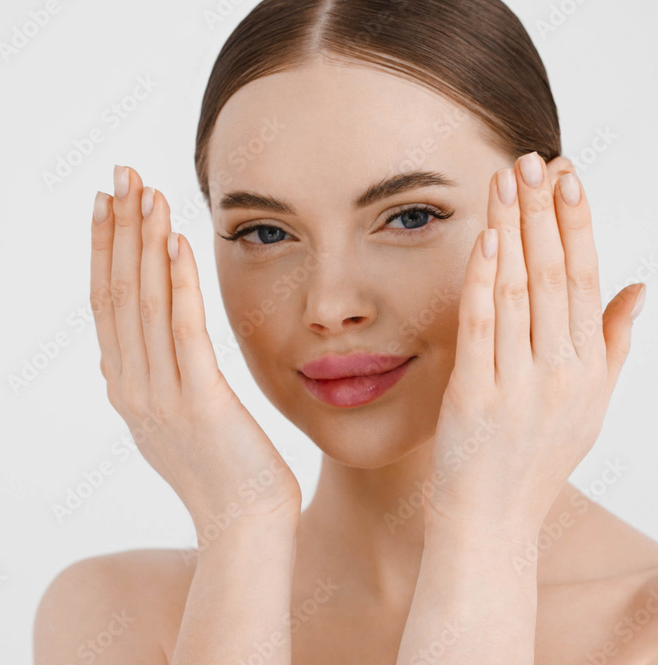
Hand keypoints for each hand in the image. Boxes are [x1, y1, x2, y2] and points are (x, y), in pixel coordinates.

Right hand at [90, 165, 301, 530]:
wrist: (243, 526)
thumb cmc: (218, 472)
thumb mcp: (165, 423)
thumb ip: (139, 384)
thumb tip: (108, 363)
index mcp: (125, 386)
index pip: (107, 303)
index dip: (104, 249)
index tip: (106, 201)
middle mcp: (132, 385)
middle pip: (119, 293)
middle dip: (118, 230)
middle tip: (119, 174)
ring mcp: (162, 395)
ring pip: (146, 304)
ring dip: (145, 243)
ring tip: (148, 192)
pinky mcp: (201, 401)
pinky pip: (186, 332)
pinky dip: (179, 283)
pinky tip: (179, 242)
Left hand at [426, 152, 645, 533]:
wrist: (493, 519)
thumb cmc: (534, 458)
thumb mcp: (588, 403)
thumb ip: (612, 343)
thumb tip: (637, 285)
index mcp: (589, 366)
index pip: (585, 278)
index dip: (576, 223)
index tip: (568, 175)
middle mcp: (562, 369)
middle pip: (555, 274)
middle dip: (546, 211)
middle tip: (535, 157)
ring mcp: (520, 382)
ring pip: (520, 290)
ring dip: (514, 230)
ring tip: (506, 179)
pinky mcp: (477, 393)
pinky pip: (484, 326)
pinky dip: (486, 280)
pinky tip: (487, 239)